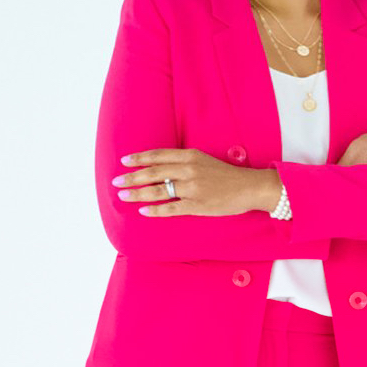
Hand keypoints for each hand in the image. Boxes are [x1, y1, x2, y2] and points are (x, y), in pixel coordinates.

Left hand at [113, 148, 276, 216]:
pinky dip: (155, 210)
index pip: (158, 156)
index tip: (124, 161)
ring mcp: (192, 189)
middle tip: (117, 181)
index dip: (139, 159)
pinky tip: (143, 211)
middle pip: (153, 173)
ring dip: (138, 193)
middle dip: (132, 177)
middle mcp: (189, 170)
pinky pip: (171, 209)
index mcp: (190, 156)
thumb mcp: (203, 160)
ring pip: (158, 191)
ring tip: (124, 196)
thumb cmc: (226, 175)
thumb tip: (161, 167)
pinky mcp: (197, 206)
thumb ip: (183, 162)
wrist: (249, 187)